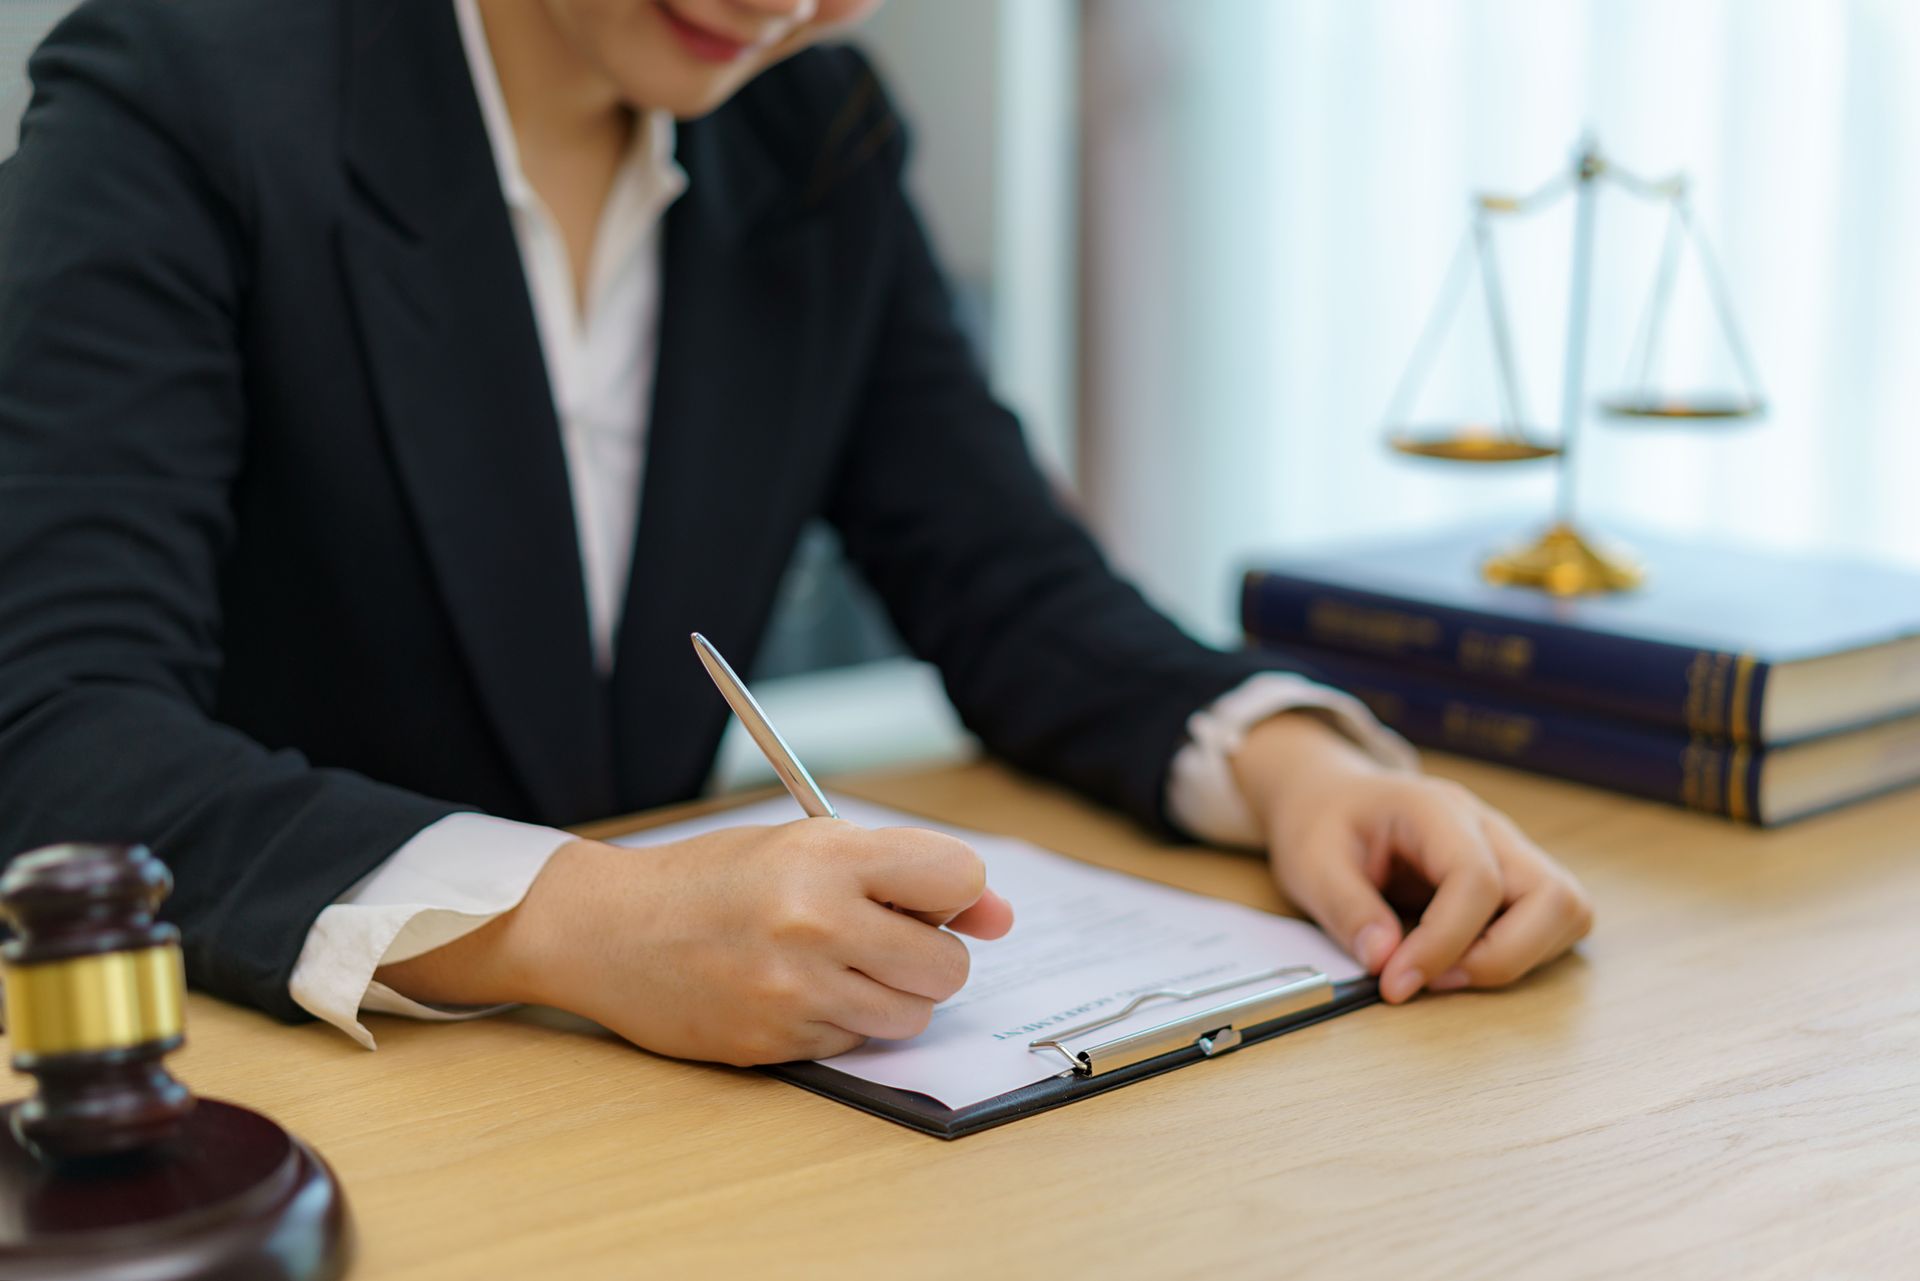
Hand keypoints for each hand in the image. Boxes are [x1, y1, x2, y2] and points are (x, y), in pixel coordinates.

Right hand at [377, 819, 1014, 1065]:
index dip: (960, 892)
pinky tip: (800, 992)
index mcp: (826, 857)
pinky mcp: (777, 1043)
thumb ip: (902, 873)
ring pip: (912, 1014)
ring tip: (841, 964)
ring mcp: (796, 992)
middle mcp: (816, 924)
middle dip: (932, 955)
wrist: (607, 930)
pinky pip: (857, 1043)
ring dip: (894, 994)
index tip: (937, 897)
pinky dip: (845, 1022)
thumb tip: (998, 913)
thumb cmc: (711, 879)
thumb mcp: (804, 845)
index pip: (957, 879)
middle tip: (885, 937)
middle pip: (949, 965)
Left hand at [1231, 713, 1592, 1004]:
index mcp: (1437, 810)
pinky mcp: (1516, 880)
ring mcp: (1510, 852)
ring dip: (1519, 958)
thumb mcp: (1311, 862)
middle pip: (1552, 896)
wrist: (1332, 798)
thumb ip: (1346, 909)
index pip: (1476, 879)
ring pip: (1567, 911)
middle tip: (1433, 980)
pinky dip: (1522, 953)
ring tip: (1447, 972)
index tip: (1396, 983)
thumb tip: (1384, 961)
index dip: (1444, 943)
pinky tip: (1463, 959)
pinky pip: (1554, 922)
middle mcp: (1489, 828)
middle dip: (1501, 957)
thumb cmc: (1324, 823)